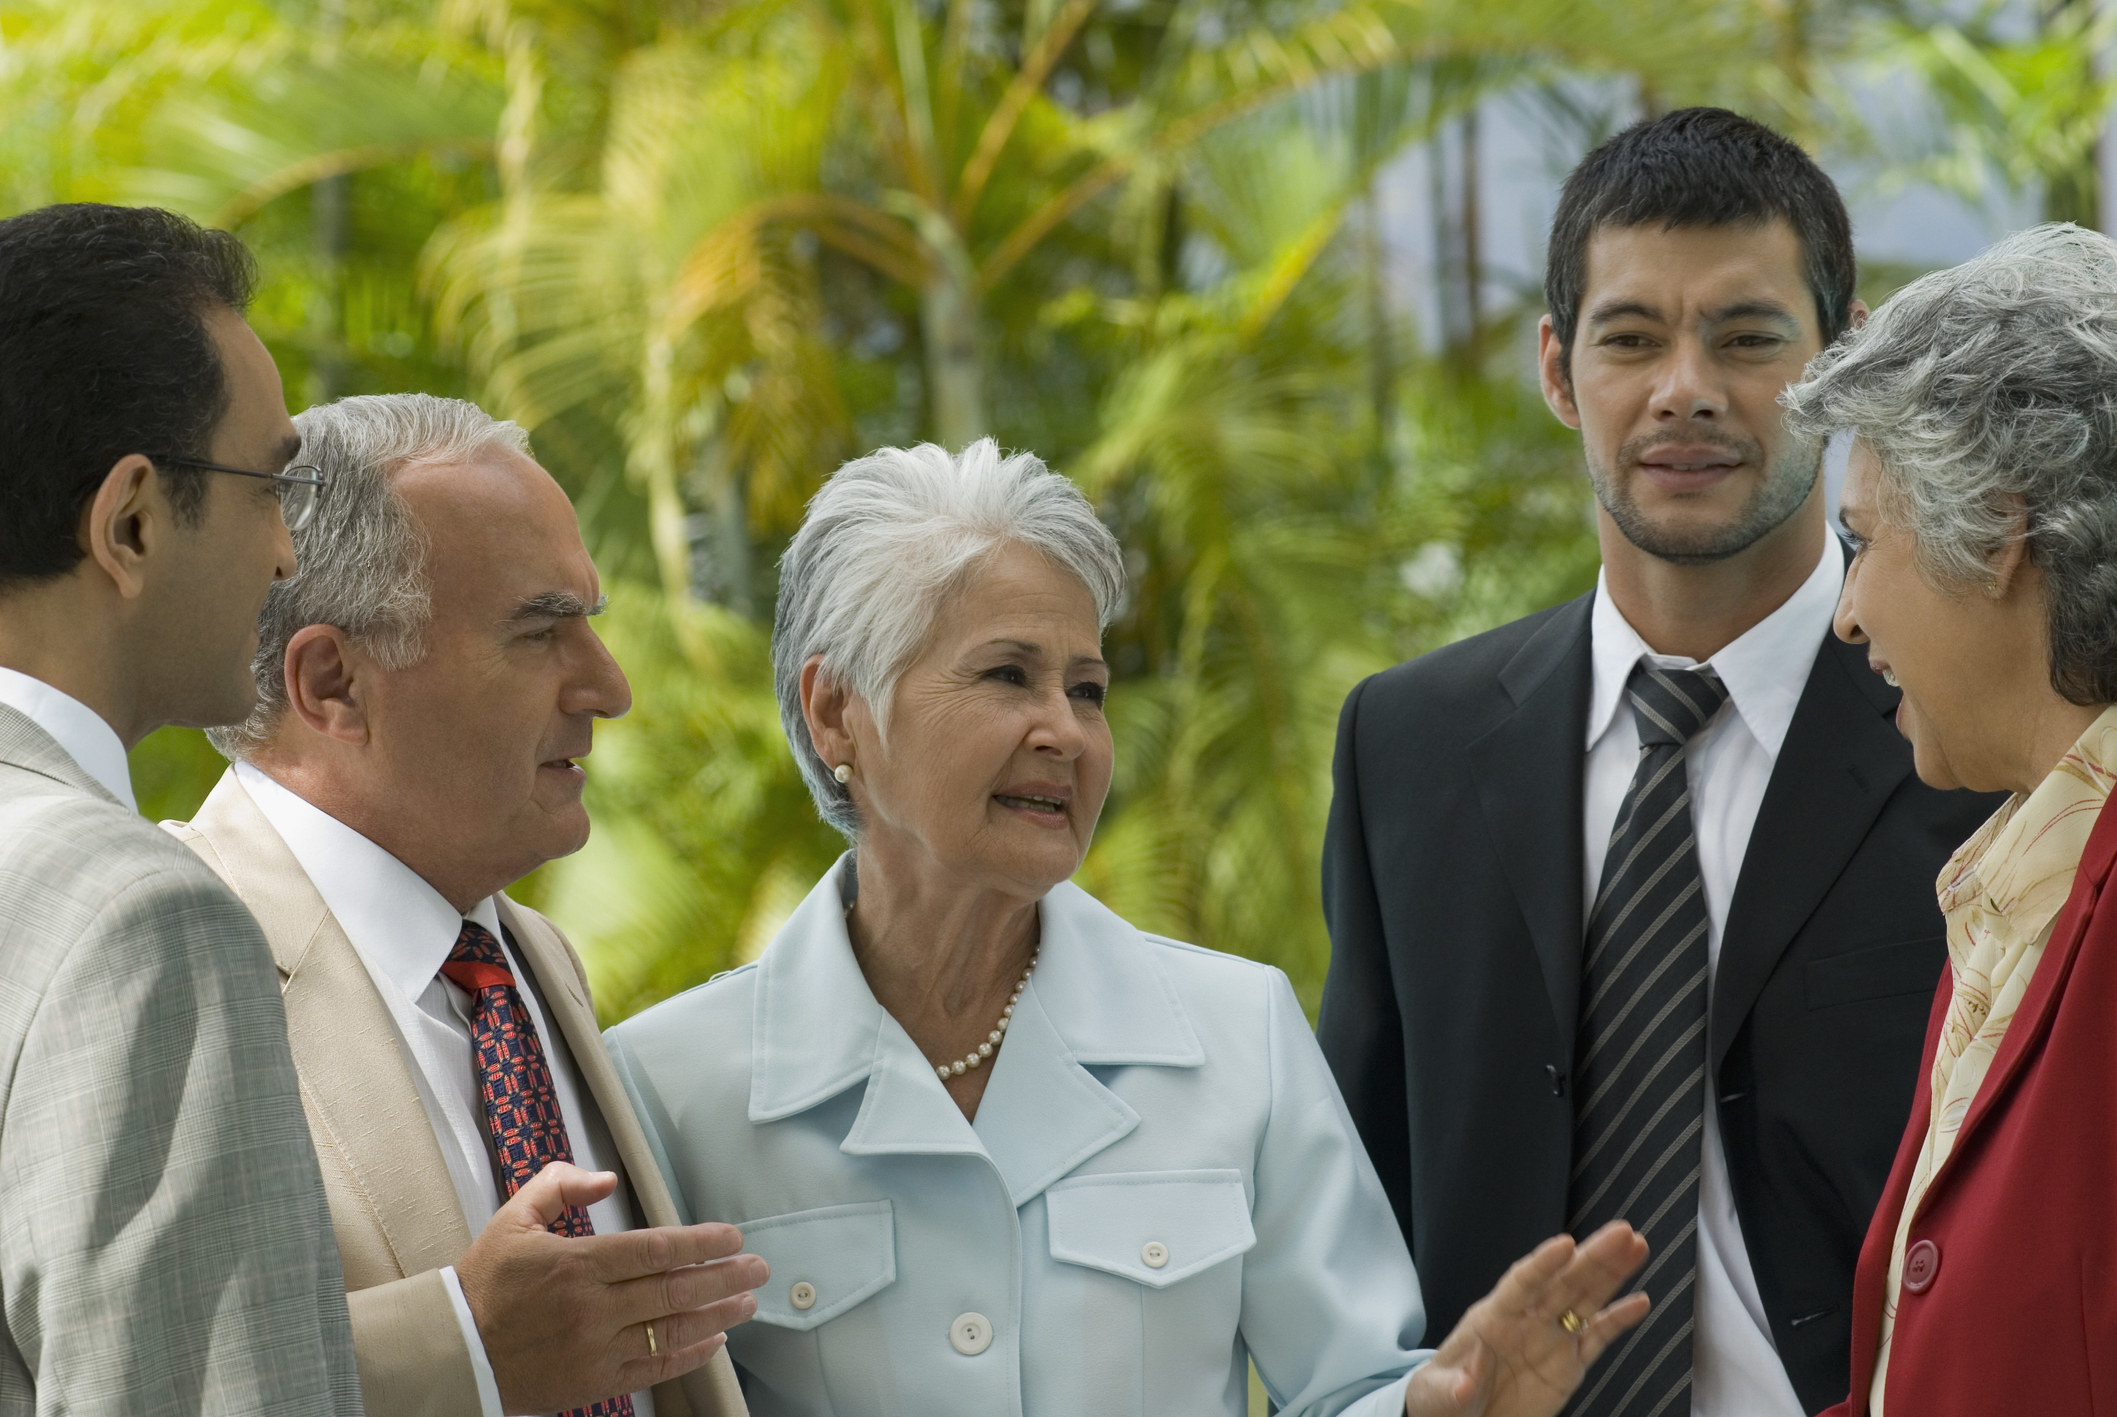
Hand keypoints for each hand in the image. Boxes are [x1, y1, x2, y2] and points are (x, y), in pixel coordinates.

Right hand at [455, 1161, 768, 1413]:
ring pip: (672, 1331)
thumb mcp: (514, 1218)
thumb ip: (560, 1185)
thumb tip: (606, 1177)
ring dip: (718, 1315)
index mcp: (577, 1264)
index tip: (732, 1236)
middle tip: (758, 1268)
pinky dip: (689, 1356)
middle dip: (725, 1276)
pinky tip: (714, 1341)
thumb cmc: (486, 1282)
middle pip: (675, 1289)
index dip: (701, 1243)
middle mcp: (593, 1308)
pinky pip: (654, 1369)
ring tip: (747, 1302)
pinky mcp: (595, 1381)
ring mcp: (596, 1348)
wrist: (454, 1350)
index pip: (656, 1250)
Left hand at [1403, 1221, 1649, 1416]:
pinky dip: (1619, 1320)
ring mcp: (1551, 1339)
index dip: (1543, 1265)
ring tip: (1637, 1245)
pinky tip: (1640, 1301)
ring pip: (1586, 1300)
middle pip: (1563, 1282)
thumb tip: (1467, 1380)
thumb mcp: (1439, 1395)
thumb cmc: (1444, 1399)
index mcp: (1492, 1318)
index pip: (1521, 1283)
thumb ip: (1454, 1386)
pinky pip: (1598, 1338)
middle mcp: (1527, 1320)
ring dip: (1612, 1273)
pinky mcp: (1570, 1364)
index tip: (1566, 1244)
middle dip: (1592, 1257)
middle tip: (1623, 1232)